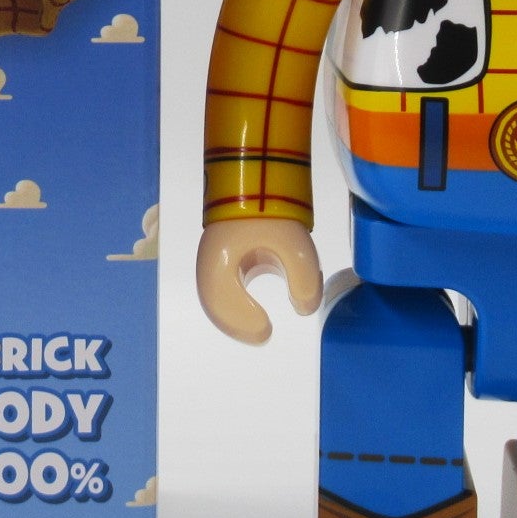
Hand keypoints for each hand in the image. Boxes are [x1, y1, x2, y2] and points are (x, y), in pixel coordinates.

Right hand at [197, 216, 322, 344]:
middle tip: (263, 336)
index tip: (268, 329)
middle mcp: (212, 254)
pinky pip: (222, 287)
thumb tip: (304, 309)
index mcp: (220, 253)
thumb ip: (304, 280)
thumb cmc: (275, 213)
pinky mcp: (228, 254)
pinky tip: (251, 313)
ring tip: (257, 330)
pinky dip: (234, 306)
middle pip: (213, 299)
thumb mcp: (297, 245)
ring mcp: (218, 254)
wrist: (262, 181)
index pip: (219, 297)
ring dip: (233, 317)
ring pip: (214, 294)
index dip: (240, 319)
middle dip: (236, 323)